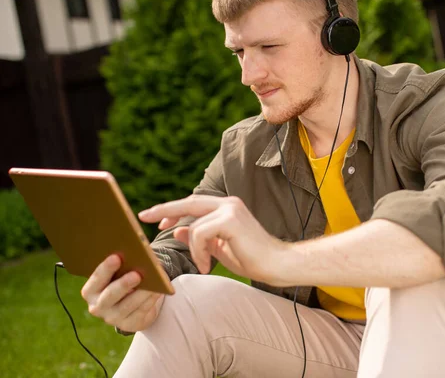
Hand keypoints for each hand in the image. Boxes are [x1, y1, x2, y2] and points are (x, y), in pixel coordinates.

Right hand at [81, 254, 164, 332]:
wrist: (130, 306)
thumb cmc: (122, 282)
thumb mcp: (117, 275)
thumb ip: (121, 266)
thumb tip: (136, 255)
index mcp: (90, 291)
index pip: (96, 279)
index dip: (106, 268)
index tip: (116, 257)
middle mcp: (97, 307)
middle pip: (110, 296)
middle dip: (123, 284)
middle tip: (137, 274)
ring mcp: (112, 318)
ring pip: (128, 305)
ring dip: (141, 293)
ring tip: (153, 283)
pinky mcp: (128, 325)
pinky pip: (140, 312)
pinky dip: (150, 300)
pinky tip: (158, 291)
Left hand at [139, 195, 287, 285]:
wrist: (276, 264)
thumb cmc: (251, 258)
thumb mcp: (218, 248)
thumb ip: (199, 238)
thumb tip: (178, 231)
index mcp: (226, 207)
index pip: (193, 203)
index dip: (172, 210)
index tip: (154, 219)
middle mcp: (228, 203)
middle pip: (188, 202)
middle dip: (164, 210)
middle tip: (144, 217)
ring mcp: (230, 209)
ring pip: (194, 225)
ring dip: (193, 249)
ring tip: (204, 264)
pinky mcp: (231, 220)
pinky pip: (200, 234)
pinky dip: (199, 252)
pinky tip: (208, 264)